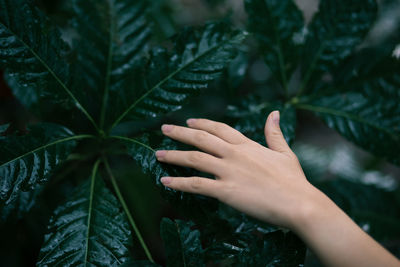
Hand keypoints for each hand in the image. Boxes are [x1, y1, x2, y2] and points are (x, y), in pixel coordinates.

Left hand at [155, 111, 320, 228]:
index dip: (202, 124)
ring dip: (174, 155)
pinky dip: (179, 183)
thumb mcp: (284, 152)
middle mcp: (234, 154)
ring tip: (157, 154)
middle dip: (180, 133)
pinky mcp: (226, 191)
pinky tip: (165, 181)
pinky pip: (196, 185)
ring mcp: (228, 171)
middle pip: (201, 139)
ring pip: (194, 158)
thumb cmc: (293, 180)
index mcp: (247, 145)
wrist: (299, 203)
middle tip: (164, 129)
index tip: (189, 121)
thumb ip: (274, 133)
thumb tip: (273, 113)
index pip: (219, 129)